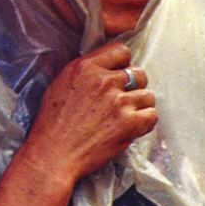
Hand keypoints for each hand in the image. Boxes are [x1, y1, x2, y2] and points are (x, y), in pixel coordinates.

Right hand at [17, 42, 155, 189]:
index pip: (121, 51)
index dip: (122, 64)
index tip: (118, 75)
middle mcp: (104, 81)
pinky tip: (131, 126)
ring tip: (125, 116)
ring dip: (139, 106)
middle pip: (138, 73)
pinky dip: (144, 122)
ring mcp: (118, 102)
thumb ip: (83, 71)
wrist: (53, 153)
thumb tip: (101, 65)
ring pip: (147, 95)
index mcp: (85, 67)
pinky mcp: (129, 123)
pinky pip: (152, 115)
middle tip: (121, 100)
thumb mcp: (59, 84)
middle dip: (133, 86)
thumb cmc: (52, 123)